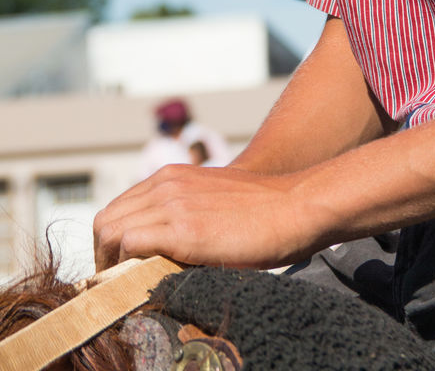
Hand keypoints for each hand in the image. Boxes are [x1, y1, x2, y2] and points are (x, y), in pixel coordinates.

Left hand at [93, 163, 311, 270]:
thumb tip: (163, 250)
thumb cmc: (263, 213)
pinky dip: (127, 268)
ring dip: (112, 264)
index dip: (112, 243)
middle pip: (106, 221)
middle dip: (105, 255)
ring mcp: (173, 204)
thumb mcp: (213, 202)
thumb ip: (186, 215)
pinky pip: (131, 245)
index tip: (121, 269)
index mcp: (172, 177)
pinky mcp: (184, 229)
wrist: (296, 207)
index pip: (117, 209)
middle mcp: (166, 184)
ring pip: (111, 232)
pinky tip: (145, 283)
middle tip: (119, 284)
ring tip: (129, 289)